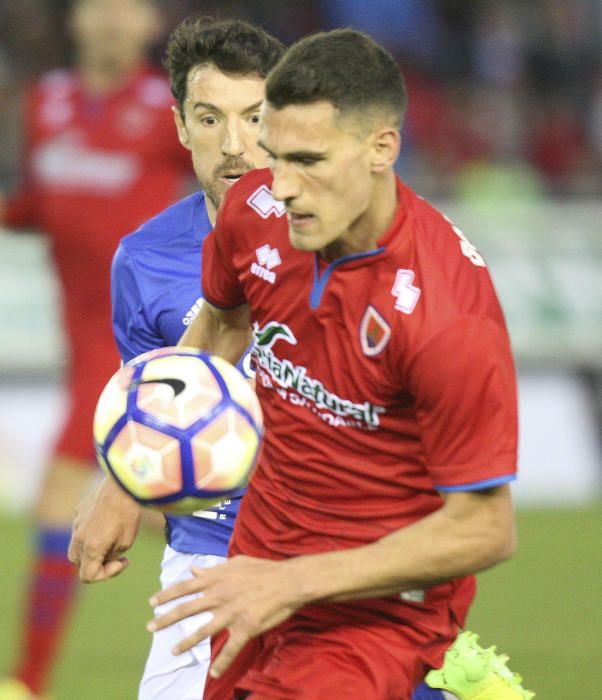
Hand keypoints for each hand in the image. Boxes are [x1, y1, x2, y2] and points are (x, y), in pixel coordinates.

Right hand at [68, 476, 141, 581]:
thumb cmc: (127, 513)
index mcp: (91, 548)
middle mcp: (78, 537)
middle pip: (79, 563)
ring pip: (76, 547)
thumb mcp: (126, 541)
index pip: (87, 576)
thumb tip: (104, 559)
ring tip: (110, 539)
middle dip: (96, 563)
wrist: (121, 484)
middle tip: (115, 553)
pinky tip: (106, 522)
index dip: (106, 575)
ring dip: (91, 549)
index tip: (122, 561)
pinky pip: (80, 528)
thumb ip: (111, 556)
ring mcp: (76, 523)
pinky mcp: (79, 512)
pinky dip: (90, 532)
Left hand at [147, 555, 302, 678]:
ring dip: (186, 642)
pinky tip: (214, 672)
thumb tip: (194, 570)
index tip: (152, 602)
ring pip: (203, 631)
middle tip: (150, 627)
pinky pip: (231, 649)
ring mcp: (232, 613)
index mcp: (218, 578)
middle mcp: (221, 595)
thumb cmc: (264, 570)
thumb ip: (214, 568)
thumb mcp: (237, 563)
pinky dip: (222, 662)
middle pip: (187, 609)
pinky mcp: (246, 628)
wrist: (289, 581)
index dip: (167, 595)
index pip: (186, 587)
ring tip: (172, 650)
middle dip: (166, 619)